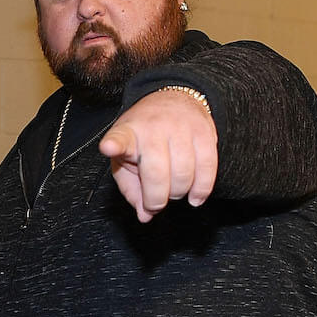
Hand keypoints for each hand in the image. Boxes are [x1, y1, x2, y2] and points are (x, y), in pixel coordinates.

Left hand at [99, 89, 217, 221]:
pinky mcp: (204, 132)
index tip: (108, 147)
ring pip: (184, 174)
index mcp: (128, 134)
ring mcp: (180, 128)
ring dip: (179, 193)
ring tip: (173, 192)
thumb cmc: (144, 137)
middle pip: (157, 173)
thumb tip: (145, 215)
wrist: (174, 100)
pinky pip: (207, 168)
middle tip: (155, 203)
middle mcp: (153, 128)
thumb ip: (131, 189)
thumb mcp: (126, 158)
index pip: (120, 139)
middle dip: (157, 199)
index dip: (114, 144)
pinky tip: (195, 197)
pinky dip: (202, 189)